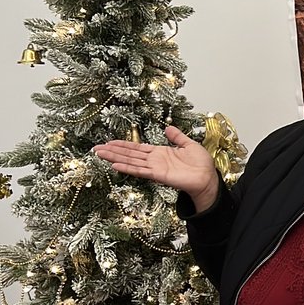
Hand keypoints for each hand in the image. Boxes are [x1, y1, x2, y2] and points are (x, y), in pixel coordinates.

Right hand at [94, 125, 219, 210]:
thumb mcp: (189, 144)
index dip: (123, 145)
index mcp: (160, 152)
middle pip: (129, 154)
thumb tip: (168, 127)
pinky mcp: (158, 175)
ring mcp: (154, 168)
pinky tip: (116, 165)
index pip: (137, 148)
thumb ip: (177, 137)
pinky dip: (128, 168)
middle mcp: (154, 160)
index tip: (109, 142)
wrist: (208, 177)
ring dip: (115, 157)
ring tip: (100, 154)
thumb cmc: (201, 164)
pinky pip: (140, 171)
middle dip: (113, 150)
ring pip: (131, 161)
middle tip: (96, 148)